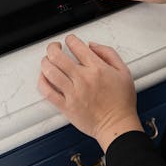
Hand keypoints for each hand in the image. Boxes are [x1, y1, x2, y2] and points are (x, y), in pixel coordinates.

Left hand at [38, 34, 143, 152]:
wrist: (117, 125)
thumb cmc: (121, 102)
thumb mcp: (123, 71)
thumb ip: (108, 53)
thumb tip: (92, 45)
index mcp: (97, 68)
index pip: (76, 46)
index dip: (70, 39)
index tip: (69, 40)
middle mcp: (83, 79)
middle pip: (57, 56)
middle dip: (52, 47)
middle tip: (54, 47)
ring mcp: (73, 93)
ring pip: (49, 71)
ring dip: (45, 62)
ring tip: (47, 60)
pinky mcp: (66, 106)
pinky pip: (48, 92)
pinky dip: (42, 82)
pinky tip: (44, 77)